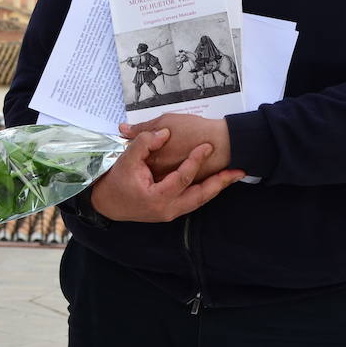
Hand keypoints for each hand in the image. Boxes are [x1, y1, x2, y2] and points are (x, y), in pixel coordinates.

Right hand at [90, 127, 245, 222]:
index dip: (195, 160)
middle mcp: (168, 209)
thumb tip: (163, 133)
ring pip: (200, 201)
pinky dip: (206, 191)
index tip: (207, 146)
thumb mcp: (126, 160)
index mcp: (157, 197)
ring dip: (216, 188)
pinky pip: (194, 201)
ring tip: (233, 175)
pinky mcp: (171, 211)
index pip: (182, 178)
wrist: (107, 204)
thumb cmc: (115, 181)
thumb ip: (143, 143)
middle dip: (220, 183)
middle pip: (201, 196)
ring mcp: (171, 213)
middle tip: (238, 171)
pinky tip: (216, 181)